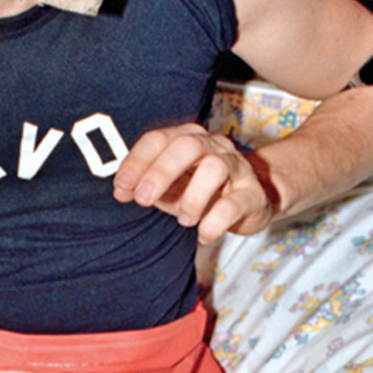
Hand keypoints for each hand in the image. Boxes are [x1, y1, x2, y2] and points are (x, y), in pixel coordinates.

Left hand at [112, 123, 277, 243]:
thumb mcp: (169, 186)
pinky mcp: (252, 193)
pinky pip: (235, 203)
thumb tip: (120, 191)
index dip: (137, 160)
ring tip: (183, 219)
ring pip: (215, 167)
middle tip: (143, 199)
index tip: (122, 185)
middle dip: (161, 172)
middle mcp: (213, 146)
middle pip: (187, 146)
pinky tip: (203, 233)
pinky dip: (215, 221)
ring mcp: (236, 167)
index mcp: (187, 138)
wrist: (249, 202)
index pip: (159, 138)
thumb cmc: (201, 191)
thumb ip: (144, 185)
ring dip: (193, 197)